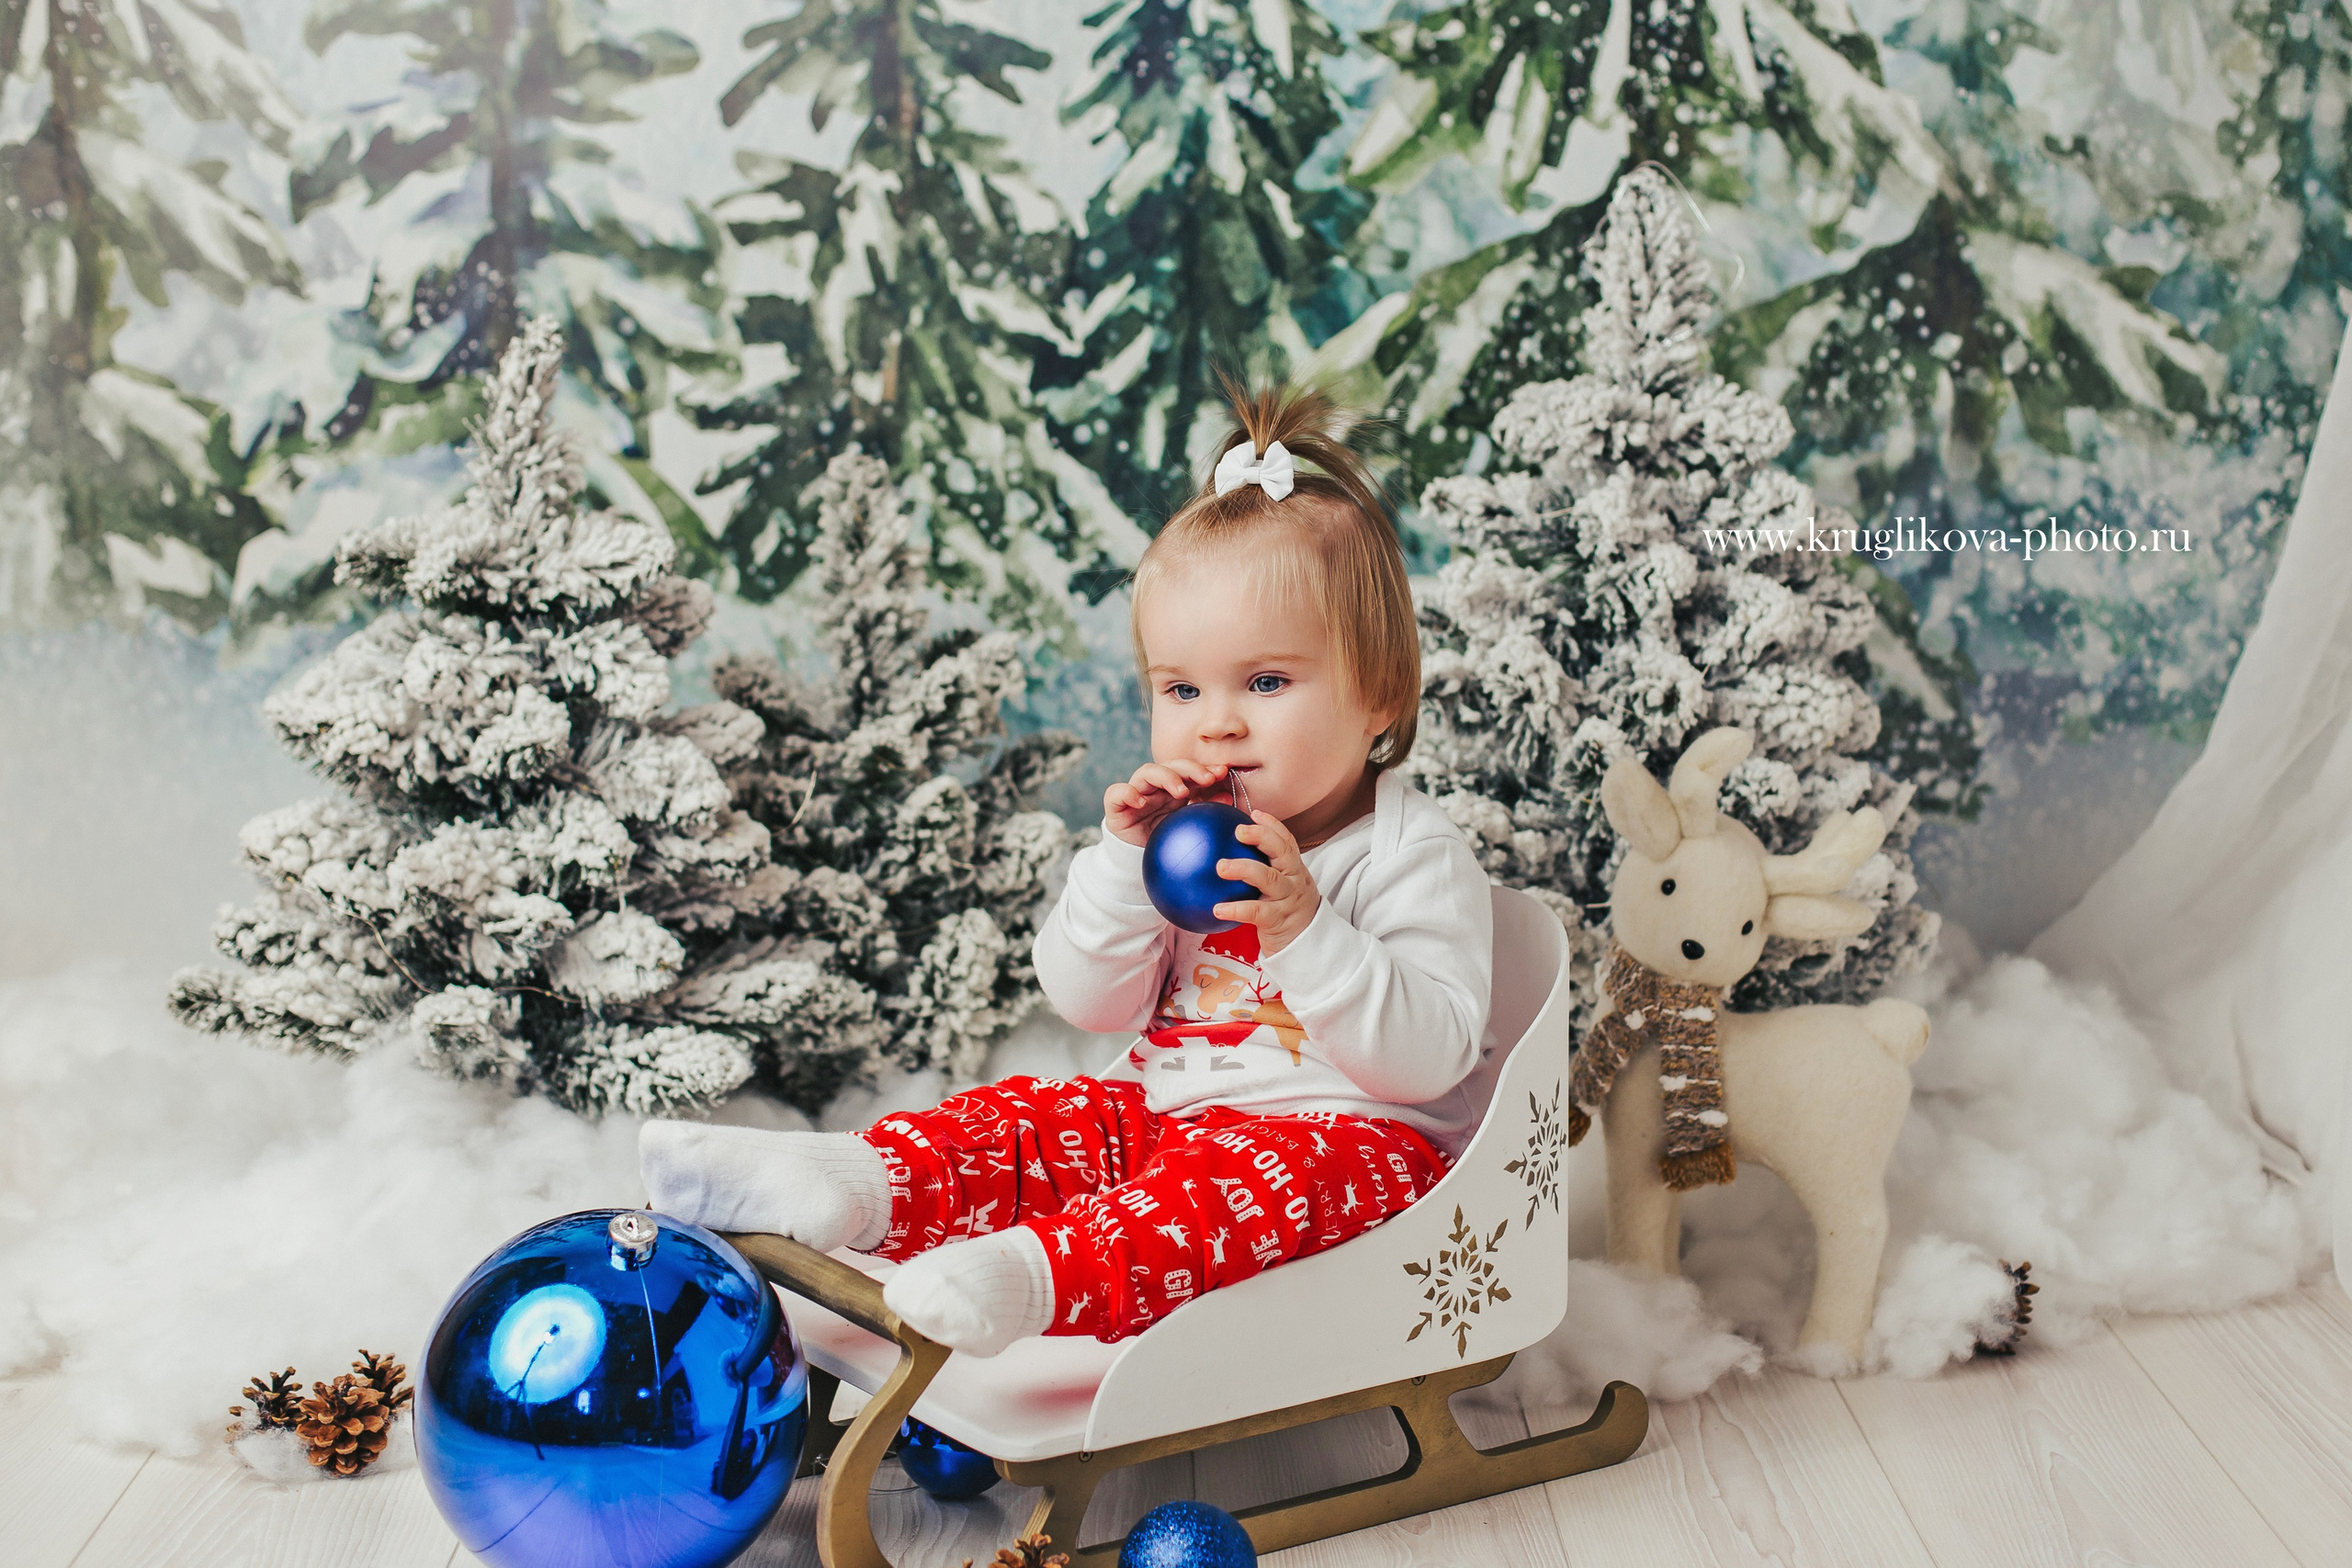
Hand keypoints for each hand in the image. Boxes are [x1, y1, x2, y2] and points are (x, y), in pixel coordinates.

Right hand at [1105, 758, 1227, 846]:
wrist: (1133, 860)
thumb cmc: (1162, 840)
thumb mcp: (1185, 826)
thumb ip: (1202, 812)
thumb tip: (1228, 798)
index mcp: (1172, 789)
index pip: (1188, 772)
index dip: (1204, 769)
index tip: (1222, 772)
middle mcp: (1154, 787)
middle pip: (1171, 766)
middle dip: (1190, 769)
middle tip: (1207, 779)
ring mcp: (1134, 793)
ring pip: (1146, 772)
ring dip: (1165, 777)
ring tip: (1181, 791)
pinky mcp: (1115, 805)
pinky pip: (1116, 792)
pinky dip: (1128, 793)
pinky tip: (1140, 801)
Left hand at [1214, 811, 1320, 955]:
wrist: (1307, 947)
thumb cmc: (1284, 913)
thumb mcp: (1279, 890)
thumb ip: (1260, 873)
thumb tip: (1220, 858)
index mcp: (1293, 870)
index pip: (1287, 842)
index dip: (1273, 825)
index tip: (1254, 813)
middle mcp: (1294, 880)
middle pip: (1282, 852)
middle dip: (1262, 837)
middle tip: (1238, 831)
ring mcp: (1288, 900)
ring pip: (1269, 879)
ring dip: (1244, 869)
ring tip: (1220, 866)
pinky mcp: (1279, 920)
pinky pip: (1256, 912)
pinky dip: (1236, 909)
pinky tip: (1216, 909)